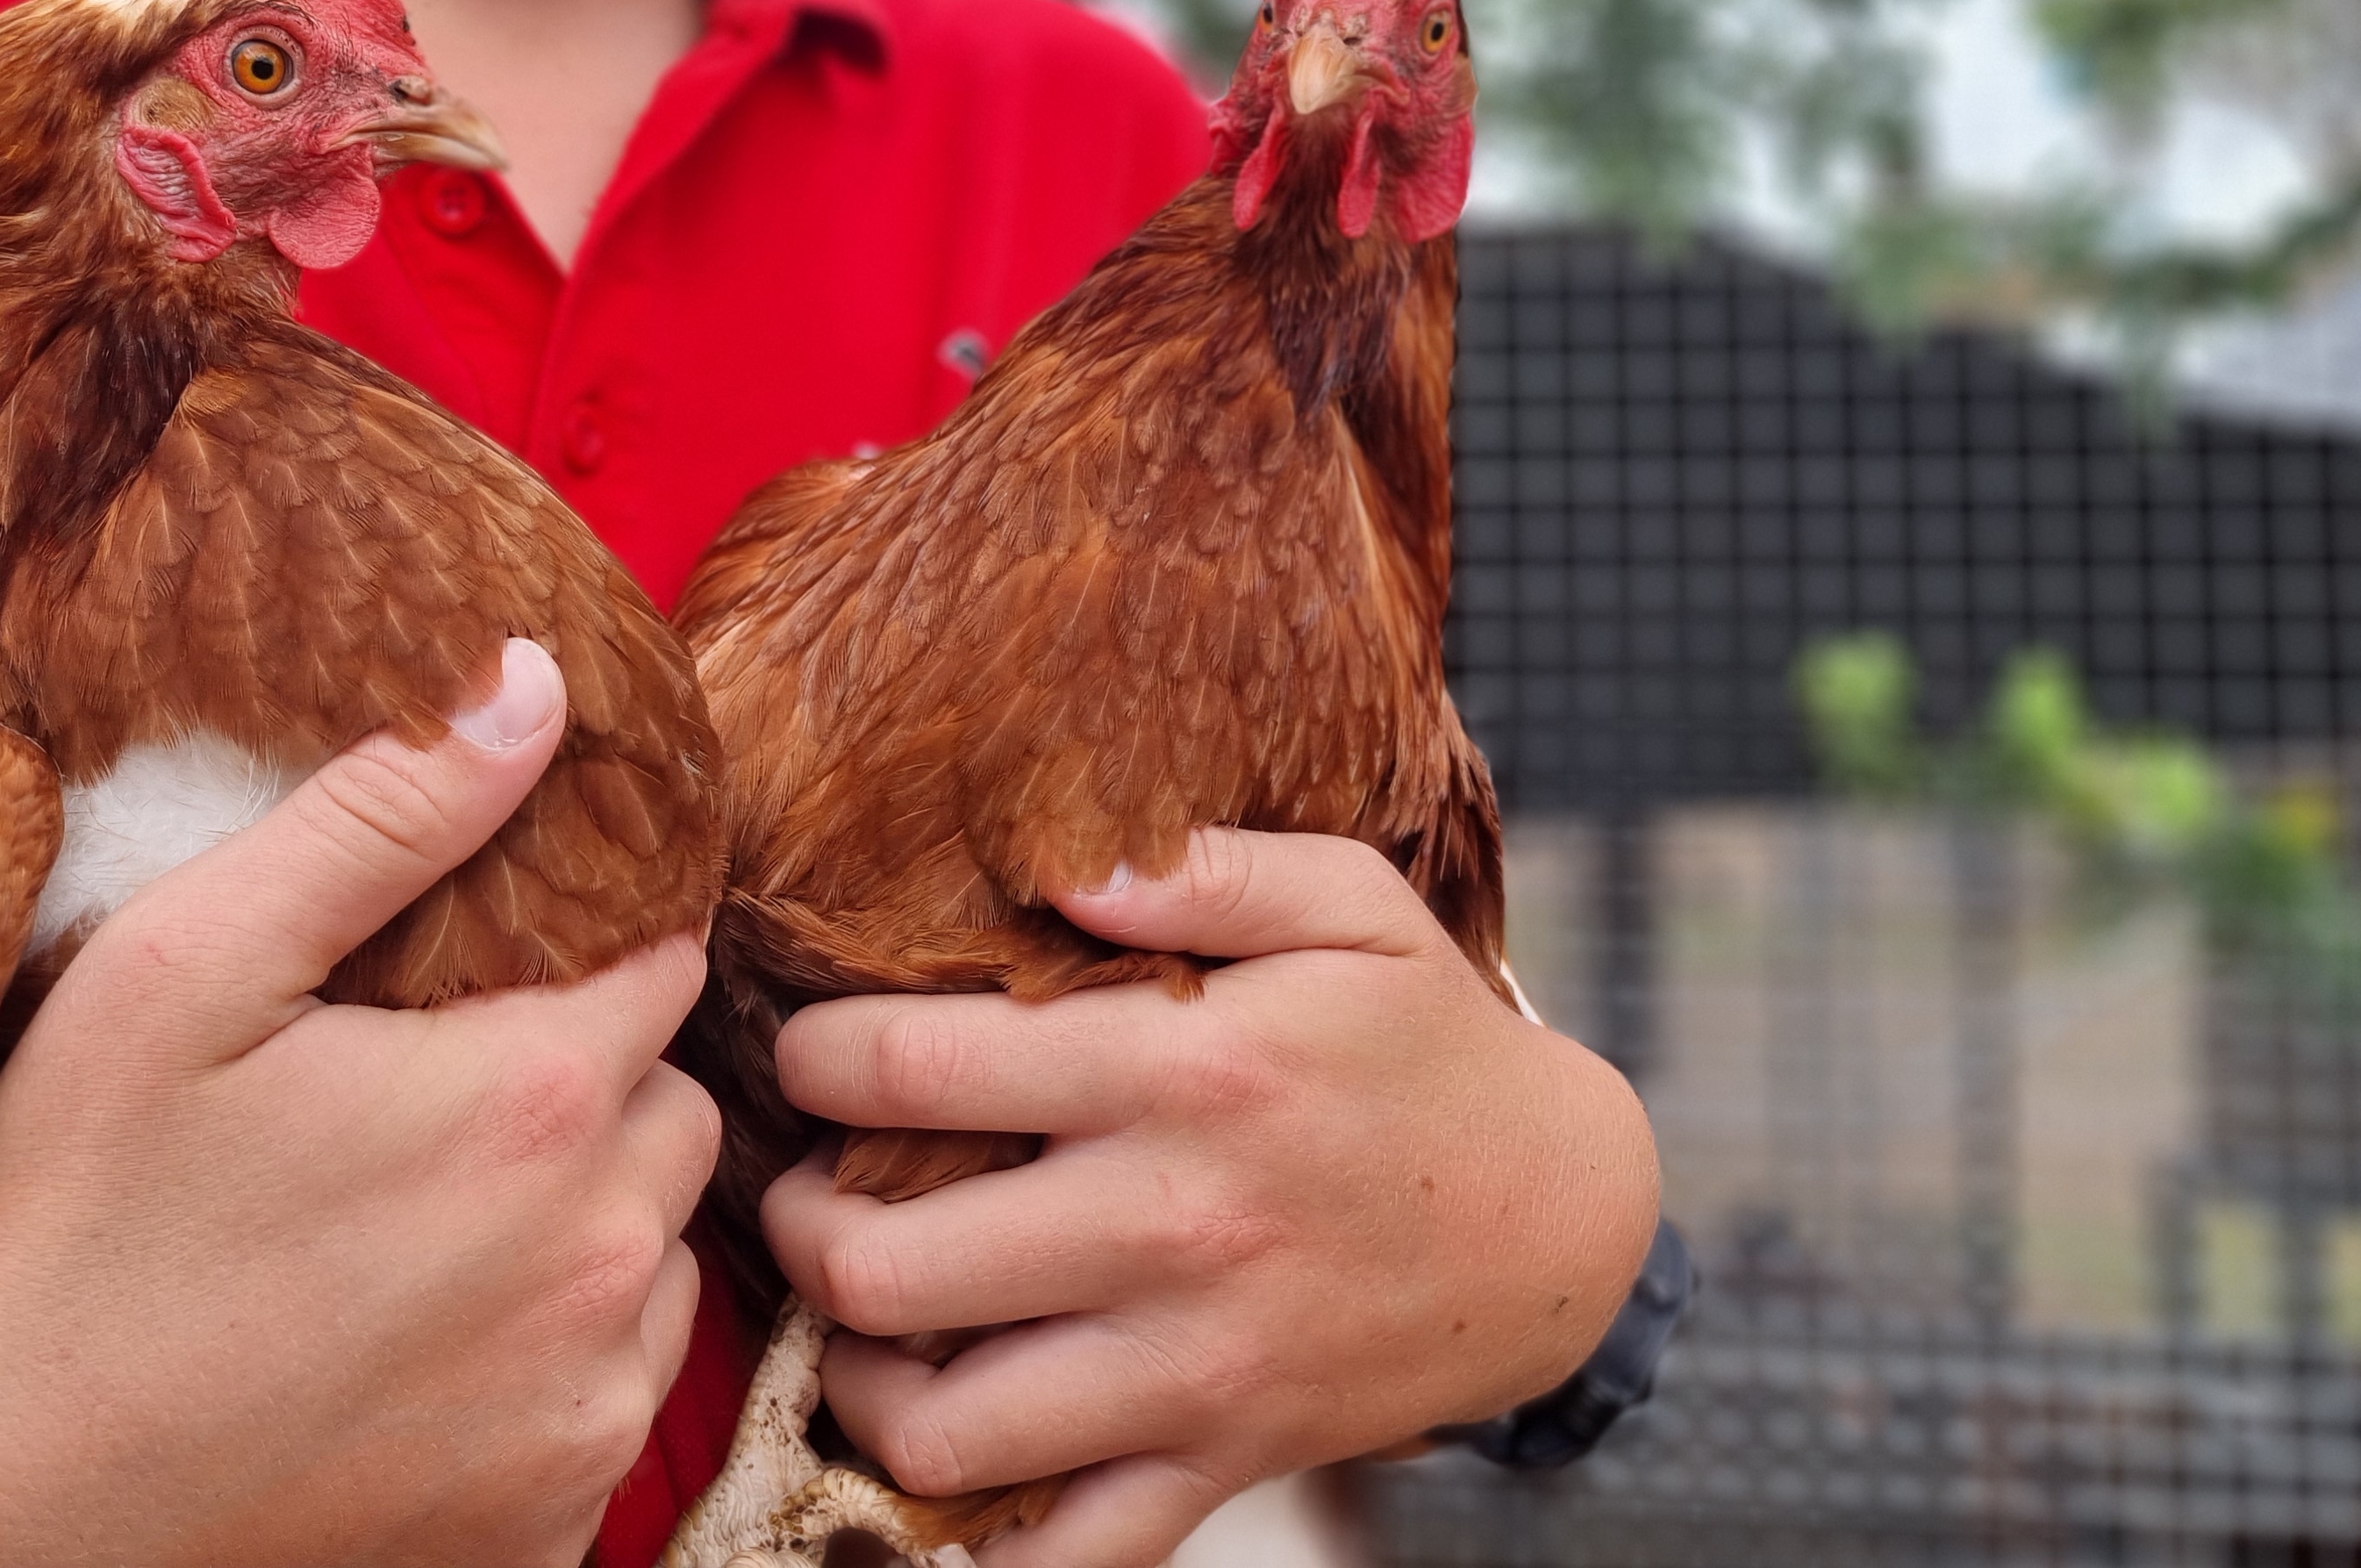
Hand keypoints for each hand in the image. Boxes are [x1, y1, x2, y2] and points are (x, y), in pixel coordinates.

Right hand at [0, 640, 718, 1567]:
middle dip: (583, 1088)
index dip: (583, 950)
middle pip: (673, 1114)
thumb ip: (384, 816)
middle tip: (420, 1105)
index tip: (482, 971)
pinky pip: (608, 1399)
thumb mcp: (185, 971)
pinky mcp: (552, 1530)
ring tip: (405, 1234)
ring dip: (575, 1230)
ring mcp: (585, 1414)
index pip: (665, 965)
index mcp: (531, 1105)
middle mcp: (598, 1263)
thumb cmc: (61, 1223)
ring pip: (655, 1260)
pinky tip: (405, 1355)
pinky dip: (544, 1368)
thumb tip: (537, 685)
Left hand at [761, 827, 1657, 1567]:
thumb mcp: (1354, 907)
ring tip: (861, 1319)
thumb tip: (1059, 861)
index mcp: (1187, 1072)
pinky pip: (1066, 1555)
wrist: (1561, 1228)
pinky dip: (974, 1538)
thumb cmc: (1424, 1046)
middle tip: (803, 1189)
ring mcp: (1194, 1370)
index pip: (913, 1072)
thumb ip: (1207, 863)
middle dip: (798, 1225)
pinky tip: (943, 1453)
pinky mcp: (1222, 1466)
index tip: (808, 1050)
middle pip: (884, 1267)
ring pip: (940, 1431)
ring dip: (857, 1381)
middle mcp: (1174, 1230)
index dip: (815, 1057)